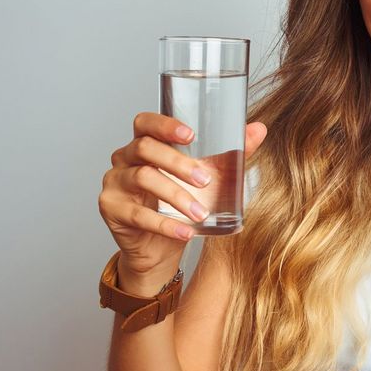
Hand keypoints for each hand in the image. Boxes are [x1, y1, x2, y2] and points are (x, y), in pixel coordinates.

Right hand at [98, 112, 267, 284]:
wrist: (158, 248)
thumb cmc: (180, 205)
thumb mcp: (205, 178)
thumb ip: (229, 154)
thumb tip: (259, 129)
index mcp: (144, 144)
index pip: (145, 122)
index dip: (165, 124)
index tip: (191, 135)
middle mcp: (124, 158)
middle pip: (145, 148)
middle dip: (178, 163)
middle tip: (206, 182)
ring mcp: (114, 183)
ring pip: (142, 178)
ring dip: (176, 196)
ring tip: (201, 214)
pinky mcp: (111, 209)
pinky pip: (138, 215)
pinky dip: (165, 224)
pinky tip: (186, 232)